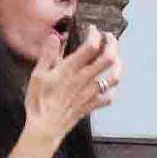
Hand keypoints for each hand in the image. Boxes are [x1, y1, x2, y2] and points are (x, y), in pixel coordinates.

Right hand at [25, 24, 118, 141]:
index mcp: (71, 69)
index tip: (93, 29)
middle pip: (108, 58)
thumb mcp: (38, 74)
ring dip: (118, 64)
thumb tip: (56, 36)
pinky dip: (112, 88)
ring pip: (114, 77)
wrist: (45, 128)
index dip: (95, 35)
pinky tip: (109, 84)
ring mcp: (91, 93)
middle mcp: (85, 79)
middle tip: (109, 37)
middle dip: (112, 44)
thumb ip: (48, 54)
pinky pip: (109, 96)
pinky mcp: (92, 104)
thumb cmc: (39, 101)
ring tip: (115, 57)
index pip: (91, 47)